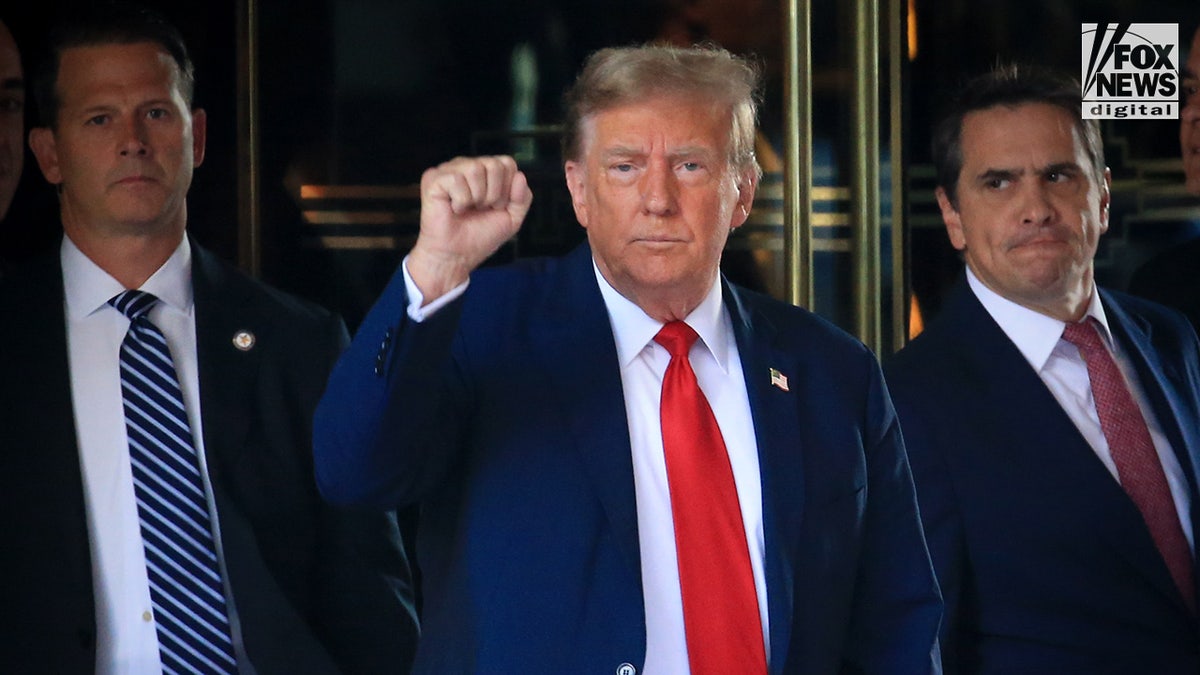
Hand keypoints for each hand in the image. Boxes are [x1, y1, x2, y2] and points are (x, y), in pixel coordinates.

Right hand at [407, 155, 532, 301]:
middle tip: (480, 209)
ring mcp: (449, 170)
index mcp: (485, 171)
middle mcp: (467, 165)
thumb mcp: (511, 219)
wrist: (456, 257)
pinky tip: (453, 209)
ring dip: (476, 197)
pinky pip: (457, 179)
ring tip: (466, 209)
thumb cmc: (479, 237)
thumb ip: (523, 198)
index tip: (496, 207)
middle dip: (494, 194)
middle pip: (494, 164)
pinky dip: (460, 201)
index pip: (507, 163)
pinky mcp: (433, 178)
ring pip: (475, 168)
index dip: (508, 189)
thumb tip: (520, 175)